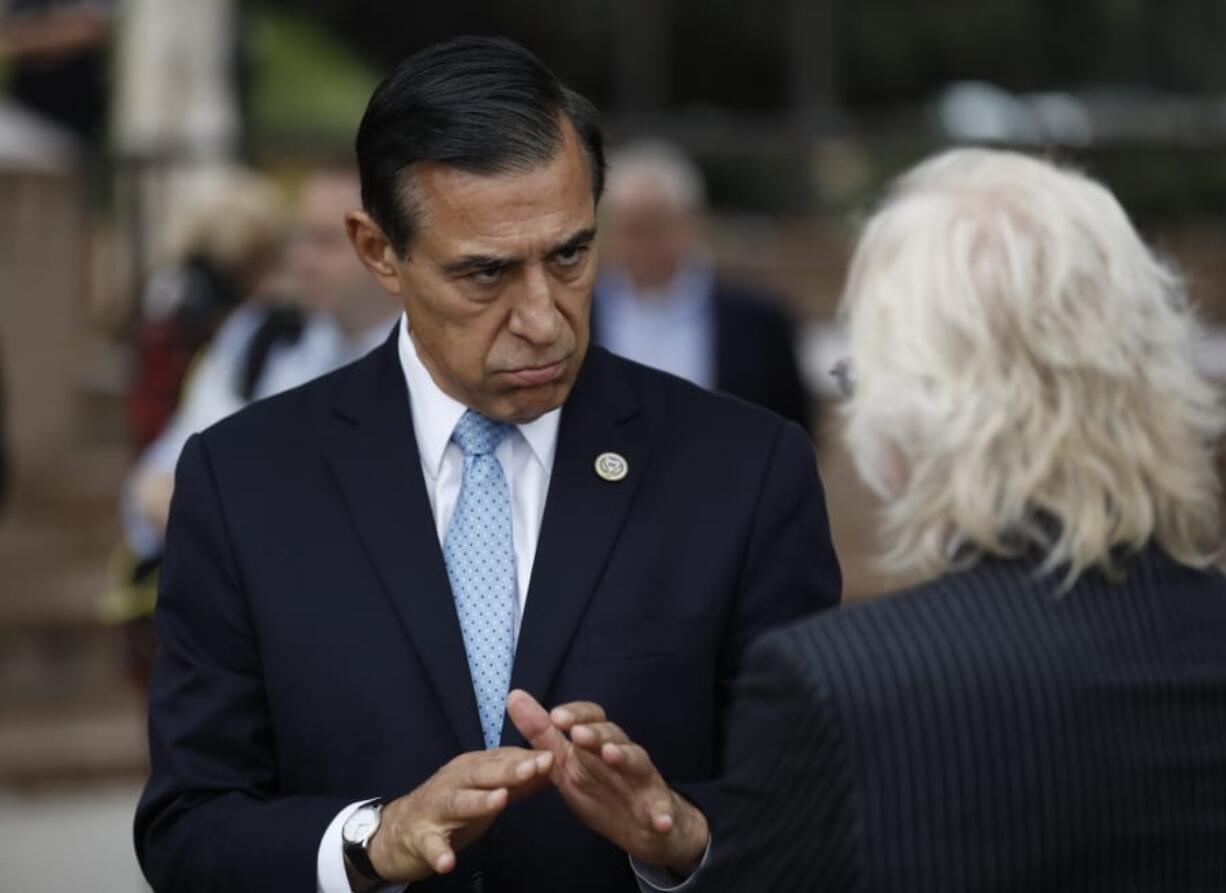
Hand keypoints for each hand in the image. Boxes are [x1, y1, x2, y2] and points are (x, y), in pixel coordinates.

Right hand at [365, 747, 553, 883]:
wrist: (396, 832)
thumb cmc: (449, 806)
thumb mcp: (483, 789)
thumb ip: (515, 781)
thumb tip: (550, 766)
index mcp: (470, 768)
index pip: (501, 758)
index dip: (526, 757)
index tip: (552, 755)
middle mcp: (453, 782)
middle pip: (482, 774)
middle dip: (509, 770)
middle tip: (535, 767)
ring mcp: (435, 810)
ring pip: (458, 803)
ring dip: (479, 801)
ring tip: (500, 800)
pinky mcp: (420, 838)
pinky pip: (430, 846)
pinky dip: (438, 853)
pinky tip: (447, 863)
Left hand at [506, 690, 708, 874]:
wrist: (642, 827)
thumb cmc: (602, 789)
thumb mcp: (566, 764)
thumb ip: (541, 733)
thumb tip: (514, 696)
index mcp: (598, 744)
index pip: (592, 718)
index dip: (577, 715)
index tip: (556, 716)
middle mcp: (623, 754)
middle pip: (613, 735)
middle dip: (595, 733)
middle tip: (578, 734)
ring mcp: (642, 780)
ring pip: (636, 761)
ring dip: (625, 757)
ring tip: (611, 755)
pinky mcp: (659, 808)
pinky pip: (663, 810)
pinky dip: (662, 815)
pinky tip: (660, 821)